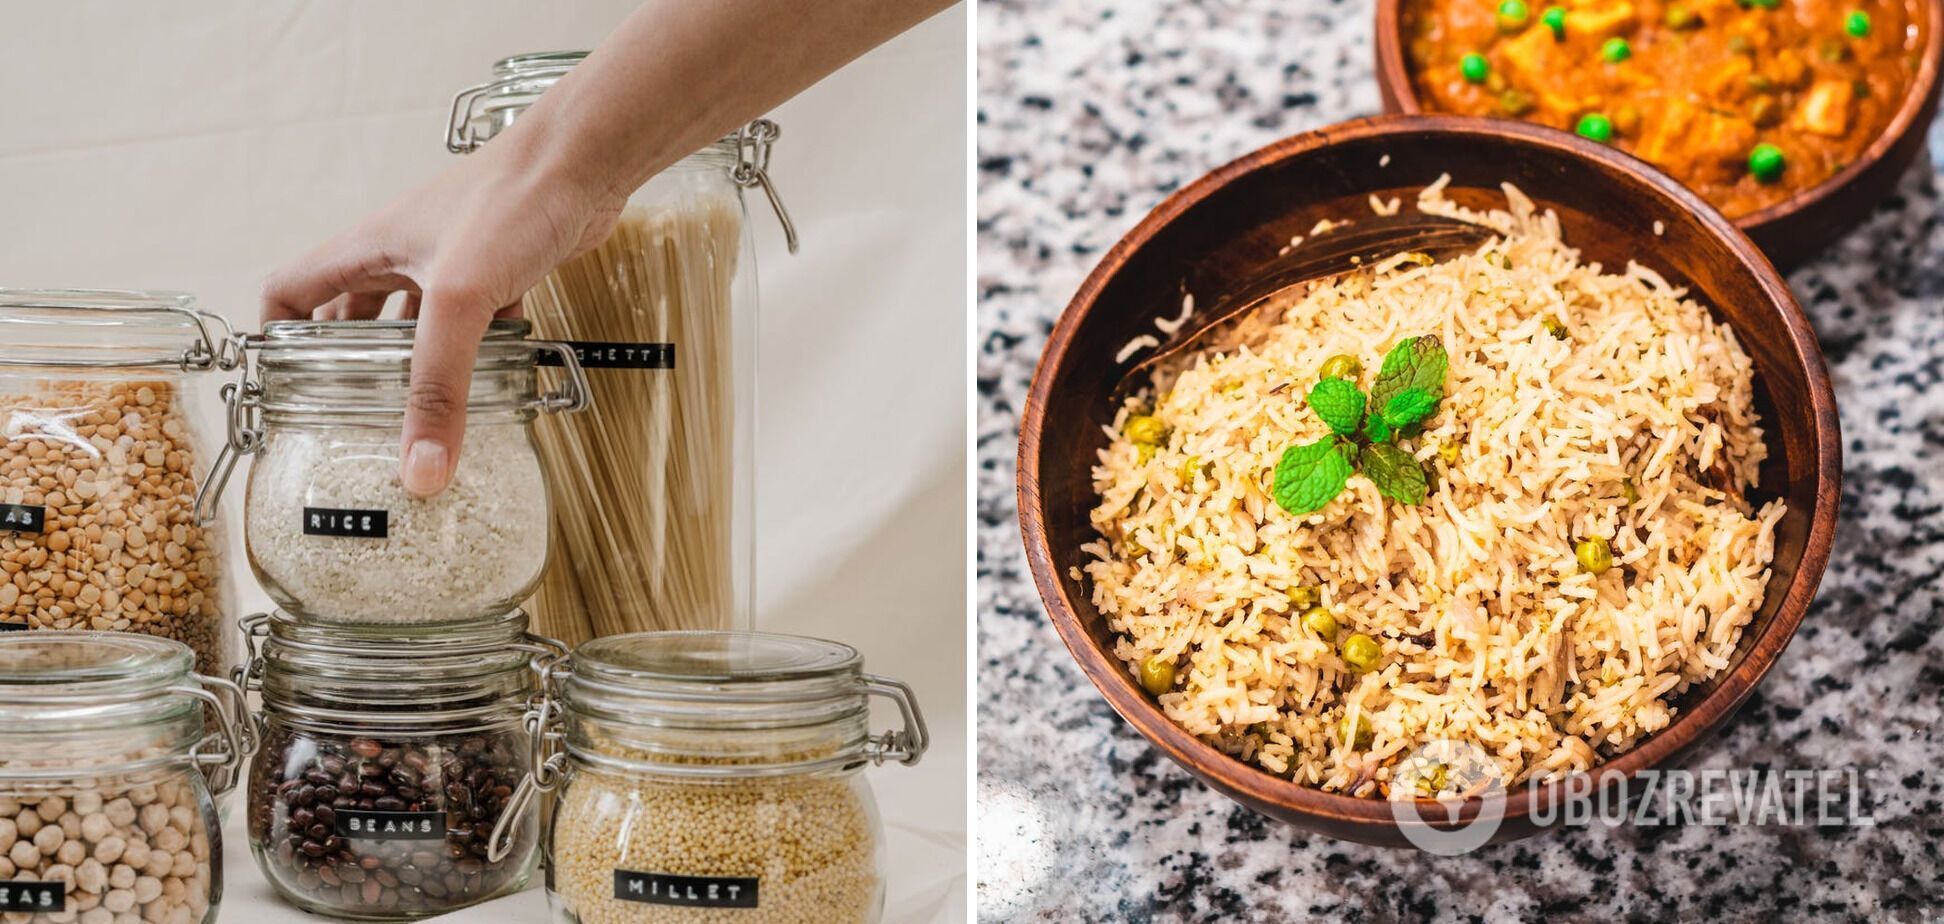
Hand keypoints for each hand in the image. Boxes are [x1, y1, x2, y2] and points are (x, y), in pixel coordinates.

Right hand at [261, 128, 624, 496]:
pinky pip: (477, 321)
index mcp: (367, 249)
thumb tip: (419, 468)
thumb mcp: (459, 300)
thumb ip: (438, 386)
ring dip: (417, 364)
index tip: (284, 388)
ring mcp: (453, 261)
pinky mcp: (502, 271)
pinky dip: (479, 353)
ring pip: (417, 323)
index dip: (277, 337)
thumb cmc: (510, 199)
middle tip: (352, 416)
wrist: (585, 160)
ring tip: (417, 413)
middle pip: (351, 314)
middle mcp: (402, 253)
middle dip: (348, 365)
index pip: (290, 290)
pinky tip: (492, 385)